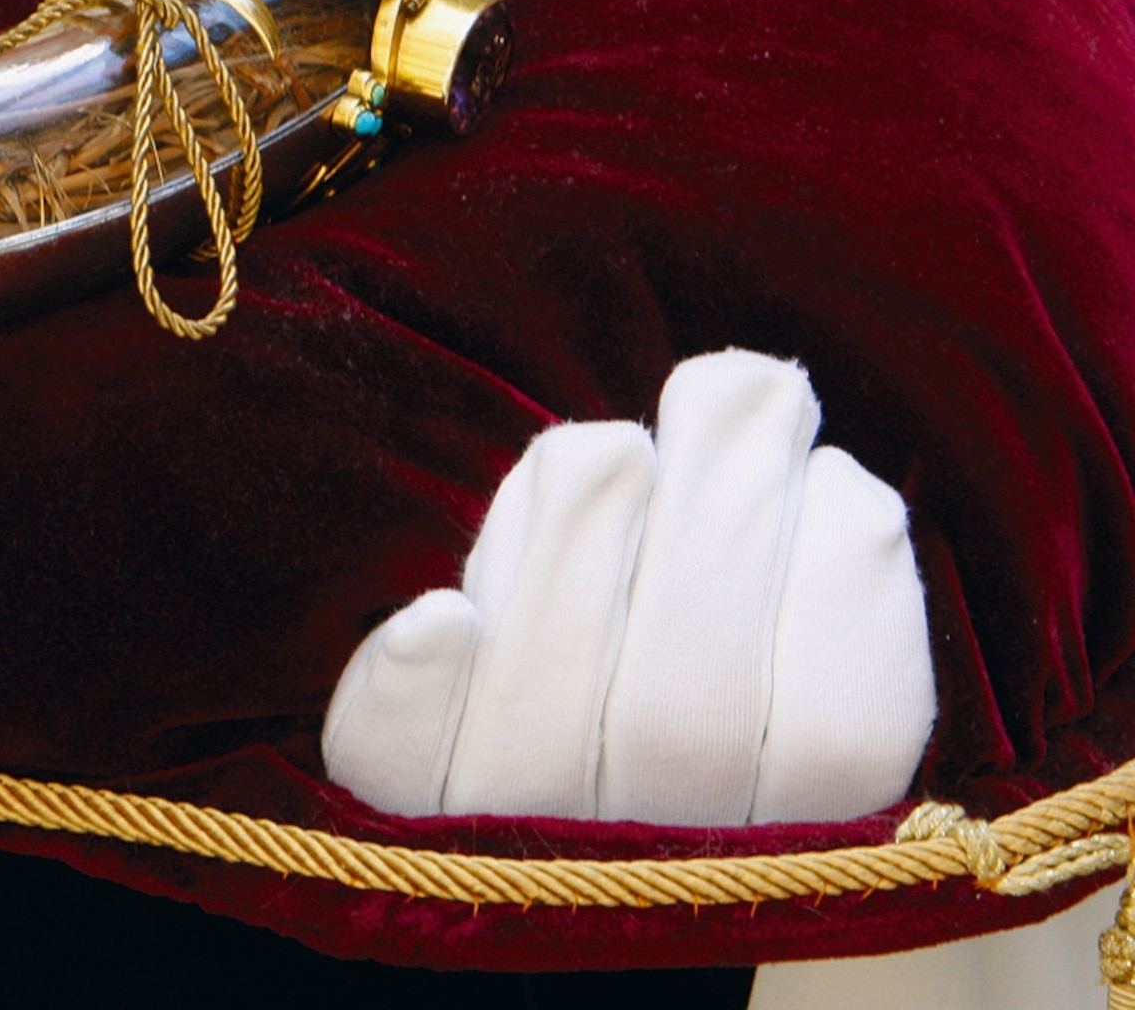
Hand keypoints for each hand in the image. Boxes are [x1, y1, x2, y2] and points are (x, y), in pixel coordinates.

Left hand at [322, 349, 932, 824]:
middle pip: (683, 717)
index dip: (847, 593)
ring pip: (546, 722)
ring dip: (577, 549)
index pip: (842, 742)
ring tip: (612, 443)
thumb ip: (810, 564)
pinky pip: (401, 769)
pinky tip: (436, 614)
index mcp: (794, 843)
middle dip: (718, 519)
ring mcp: (520, 848)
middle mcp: (654, 864)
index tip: (838, 473)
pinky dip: (411, 690)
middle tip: (737, 384)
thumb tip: (820, 461)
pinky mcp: (403, 817)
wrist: (537, 843)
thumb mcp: (785, 652)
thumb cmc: (708, 688)